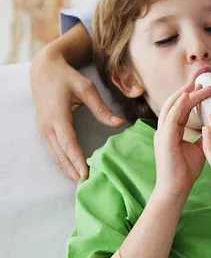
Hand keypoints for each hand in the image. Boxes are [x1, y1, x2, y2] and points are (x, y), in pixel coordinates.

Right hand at [31, 49, 123, 182]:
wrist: (44, 69)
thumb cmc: (67, 77)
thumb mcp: (86, 88)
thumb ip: (101, 108)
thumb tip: (119, 124)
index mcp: (58, 117)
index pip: (68, 144)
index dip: (77, 161)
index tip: (86, 175)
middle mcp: (48, 126)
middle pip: (60, 155)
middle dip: (73, 172)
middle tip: (87, 187)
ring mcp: (44, 129)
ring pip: (56, 156)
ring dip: (67, 170)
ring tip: (81, 183)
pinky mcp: (45, 130)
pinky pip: (54, 151)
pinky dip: (62, 162)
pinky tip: (72, 170)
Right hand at [154, 81, 210, 197]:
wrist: (175, 190)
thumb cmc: (184, 172)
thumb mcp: (199, 149)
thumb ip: (204, 137)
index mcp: (171, 131)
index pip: (180, 109)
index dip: (190, 97)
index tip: (202, 88)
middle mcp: (164, 129)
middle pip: (174, 103)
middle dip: (186, 90)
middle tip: (200, 81)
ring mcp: (162, 133)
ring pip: (171, 107)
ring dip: (184, 94)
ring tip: (195, 85)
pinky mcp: (164, 139)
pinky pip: (171, 117)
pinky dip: (179, 105)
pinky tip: (188, 96)